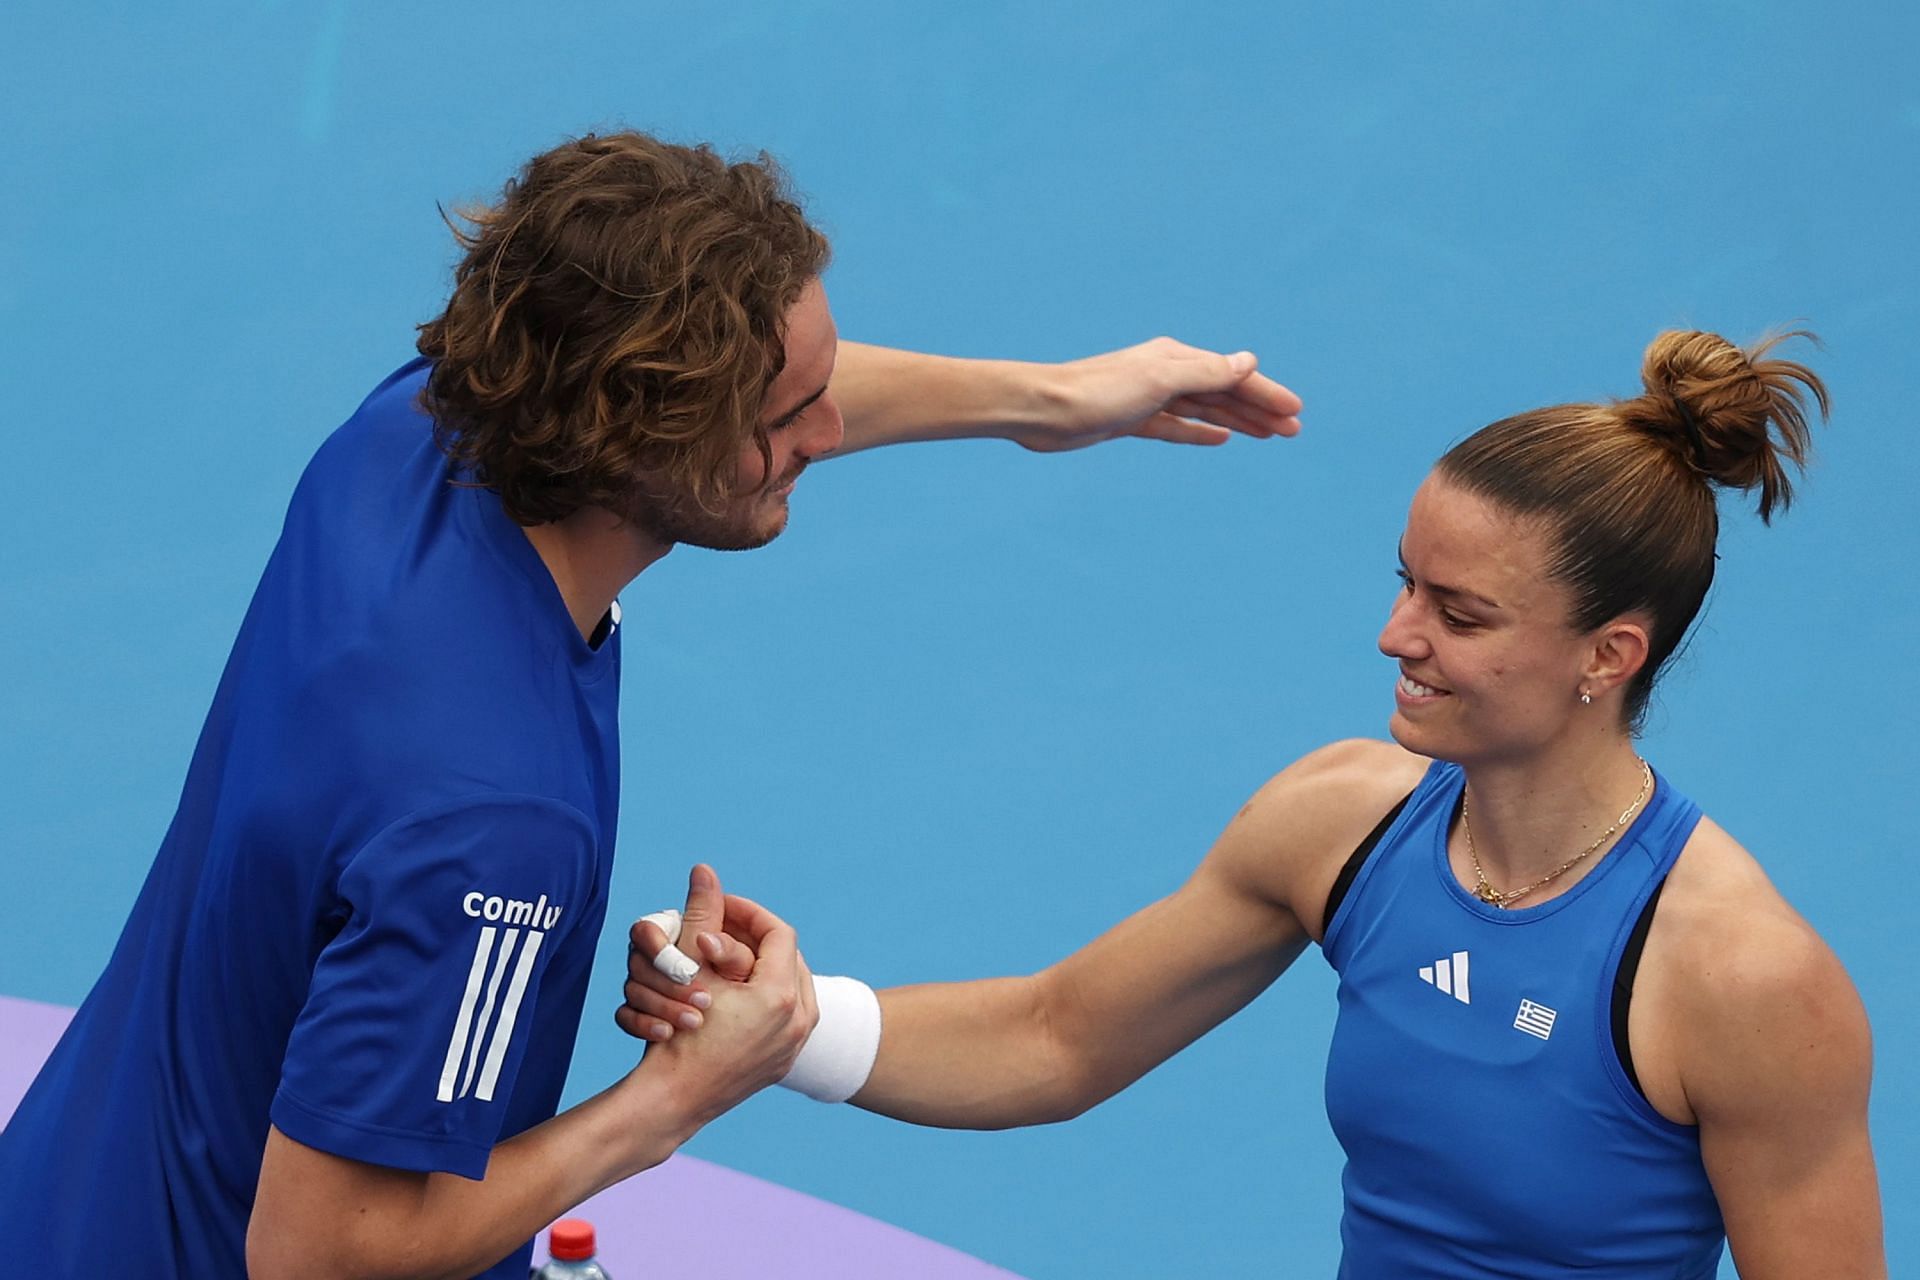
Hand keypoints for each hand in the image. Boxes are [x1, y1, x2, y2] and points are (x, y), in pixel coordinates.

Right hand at [616, 866, 817, 1121]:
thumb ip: (702, 916)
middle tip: (721, 932)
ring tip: (723, 959)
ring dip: (756, 967)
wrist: (671, 1101)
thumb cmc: (676, 1035)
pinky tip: (730, 990)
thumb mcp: (690, 971)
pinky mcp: (782, 1062)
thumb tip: (704, 870)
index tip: (720, 908)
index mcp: (783, 996)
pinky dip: (759, 995)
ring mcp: (794, 1045)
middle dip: (752, 940)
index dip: (747, 913)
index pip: (778, 933)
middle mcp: (799, 1022)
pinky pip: (783, 1014)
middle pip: (787, 959)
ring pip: (787, 986)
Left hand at [1011, 337, 1302, 452]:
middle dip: (1259, 409)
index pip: (1232, 375)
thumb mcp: (1160, 380)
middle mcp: (1165, 373)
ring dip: (1237, 420)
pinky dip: (1199, 431)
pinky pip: (1176, 426)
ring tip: (1268, 435)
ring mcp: (1148, 397)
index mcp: (1175, 358)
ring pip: (1204, 410)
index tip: (1295, 413)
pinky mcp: (1130, 420)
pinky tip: (1220, 438)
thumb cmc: (1099, 392)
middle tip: (1293, 430)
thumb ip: (1205, 373)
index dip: (1266, 394)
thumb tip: (1247, 361)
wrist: (1044, 410)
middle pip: (1223, 392)